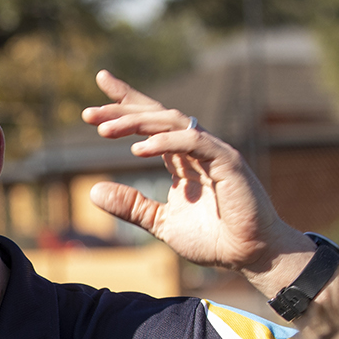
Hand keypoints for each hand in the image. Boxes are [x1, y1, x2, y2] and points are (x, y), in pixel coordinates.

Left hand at [82, 70, 316, 297]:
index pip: (150, 121)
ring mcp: (213, 152)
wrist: (249, 255)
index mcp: (181, 158)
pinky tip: (138, 149)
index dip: (126, 101)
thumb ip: (131, 206)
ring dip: (136, 123)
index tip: (100, 83)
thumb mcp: (160, 222)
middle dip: (122, 110)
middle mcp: (196, 149)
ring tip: (105, 131)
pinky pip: (194, 142)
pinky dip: (166, 141)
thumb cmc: (213, 238)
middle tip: (88, 114)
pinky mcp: (227, 162)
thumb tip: (93, 190)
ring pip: (172, 122)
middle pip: (156, 115)